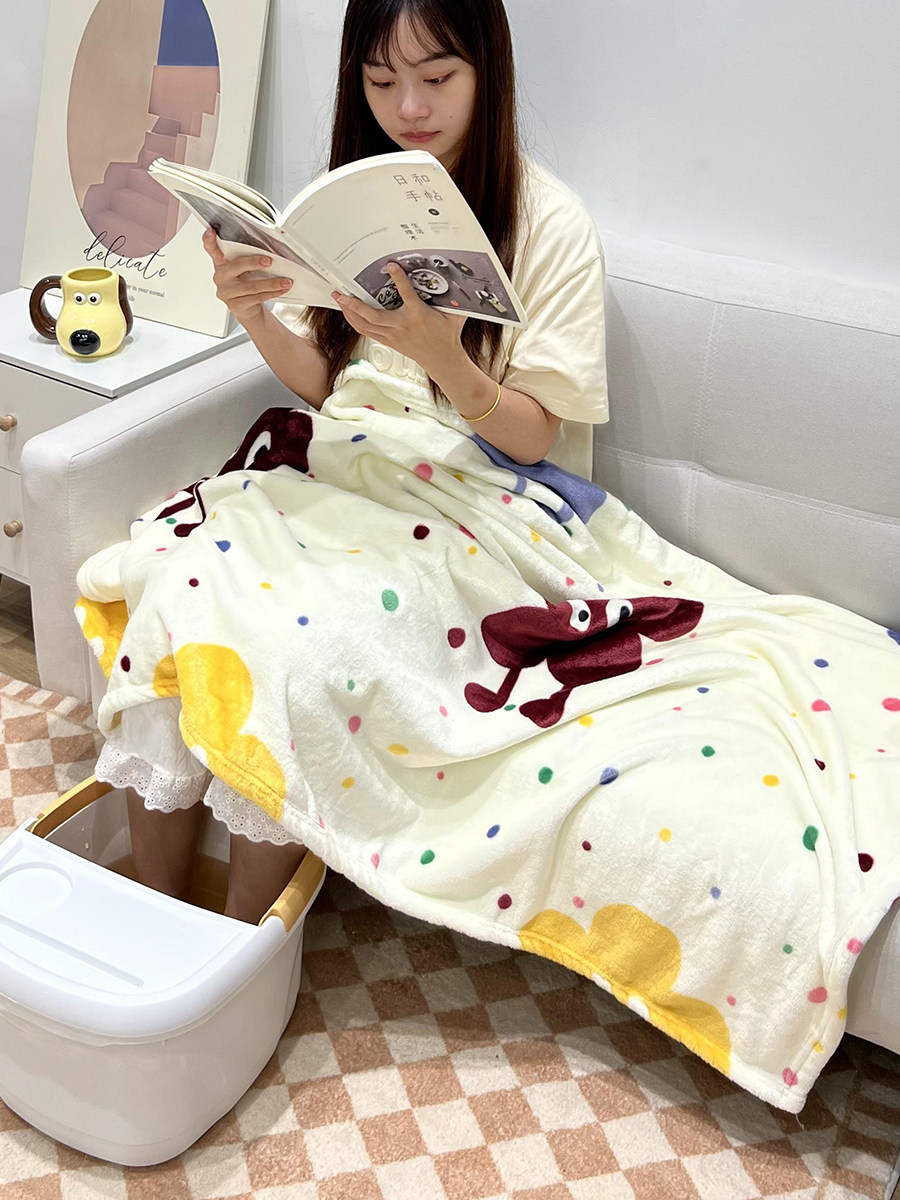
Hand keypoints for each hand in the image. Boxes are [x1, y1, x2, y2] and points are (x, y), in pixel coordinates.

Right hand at [202, 228, 291, 327]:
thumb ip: (249, 259)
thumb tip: (271, 252)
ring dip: (271, 283)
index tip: (211, 231)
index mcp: (221, 264)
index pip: (212, 250)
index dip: (209, 241)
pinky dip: (272, 293)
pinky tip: (281, 290)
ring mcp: (226, 293)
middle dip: (254, 262)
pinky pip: (256, 298)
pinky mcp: (236, 306)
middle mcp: (221, 278)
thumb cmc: (246, 284)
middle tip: (269, 261)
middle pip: (236, 267)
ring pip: (251, 286)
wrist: (248, 309)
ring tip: (285, 281)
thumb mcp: (245, 270)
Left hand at [332, 263, 467, 379]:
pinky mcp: (389, 342)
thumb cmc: (448, 335)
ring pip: (365, 325)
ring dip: (350, 313)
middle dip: (354, 303)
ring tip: (339, 300)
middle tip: (340, 292)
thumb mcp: (454, 313)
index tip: (391, 266)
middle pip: (373, 315)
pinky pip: (367, 332)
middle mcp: (402, 327)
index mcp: (418, 316)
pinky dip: (356, 322)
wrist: (443, 359)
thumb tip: (459, 279)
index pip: (406, 294)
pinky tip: (349, 314)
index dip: (399, 279)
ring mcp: (393, 336)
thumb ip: (454, 297)